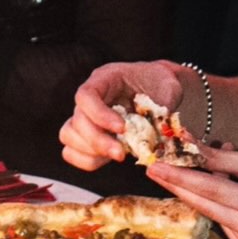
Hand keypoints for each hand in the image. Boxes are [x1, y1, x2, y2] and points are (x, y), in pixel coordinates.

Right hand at [59, 60, 183, 171]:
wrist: (158, 89)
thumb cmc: (161, 84)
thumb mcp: (169, 86)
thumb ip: (164, 104)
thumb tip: (160, 127)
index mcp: (105, 78)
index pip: (86, 95)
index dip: (99, 115)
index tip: (122, 129)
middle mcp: (90, 97)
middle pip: (76, 120)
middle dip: (98, 141)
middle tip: (122, 154)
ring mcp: (86, 115)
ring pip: (68, 136)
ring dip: (91, 152)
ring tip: (118, 155)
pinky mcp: (87, 134)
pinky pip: (71, 151)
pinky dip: (87, 160)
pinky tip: (108, 159)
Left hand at [147, 145, 237, 238]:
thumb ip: (223, 157)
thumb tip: (188, 147)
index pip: (209, 189)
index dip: (178, 177)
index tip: (154, 166)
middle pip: (203, 204)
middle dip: (178, 184)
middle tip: (154, 166)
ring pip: (210, 213)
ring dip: (202, 190)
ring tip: (215, 169)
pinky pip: (221, 222)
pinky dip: (218, 204)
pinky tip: (229, 191)